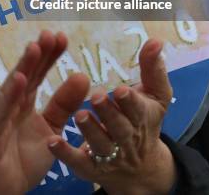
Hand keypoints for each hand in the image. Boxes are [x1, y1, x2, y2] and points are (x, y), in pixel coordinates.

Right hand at [0, 30, 88, 194]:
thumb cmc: (21, 159)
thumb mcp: (51, 130)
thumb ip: (64, 105)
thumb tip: (83, 76)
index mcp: (24, 100)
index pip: (39, 72)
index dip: (50, 55)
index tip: (63, 37)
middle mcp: (9, 102)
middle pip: (26, 73)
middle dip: (38, 53)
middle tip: (50, 33)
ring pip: (12, 87)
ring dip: (24, 66)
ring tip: (36, 47)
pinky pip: (2, 112)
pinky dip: (10, 94)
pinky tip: (19, 79)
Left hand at [47, 39, 176, 194]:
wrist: (142, 168)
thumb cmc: (145, 120)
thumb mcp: (155, 95)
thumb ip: (153, 68)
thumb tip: (156, 40)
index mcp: (142, 117)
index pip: (137, 110)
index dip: (130, 102)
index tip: (121, 90)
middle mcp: (127, 138)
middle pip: (119, 128)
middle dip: (109, 114)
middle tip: (96, 97)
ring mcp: (109, 156)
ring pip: (100, 145)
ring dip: (90, 131)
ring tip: (79, 115)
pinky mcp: (91, 169)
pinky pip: (78, 163)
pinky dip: (65, 154)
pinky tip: (52, 141)